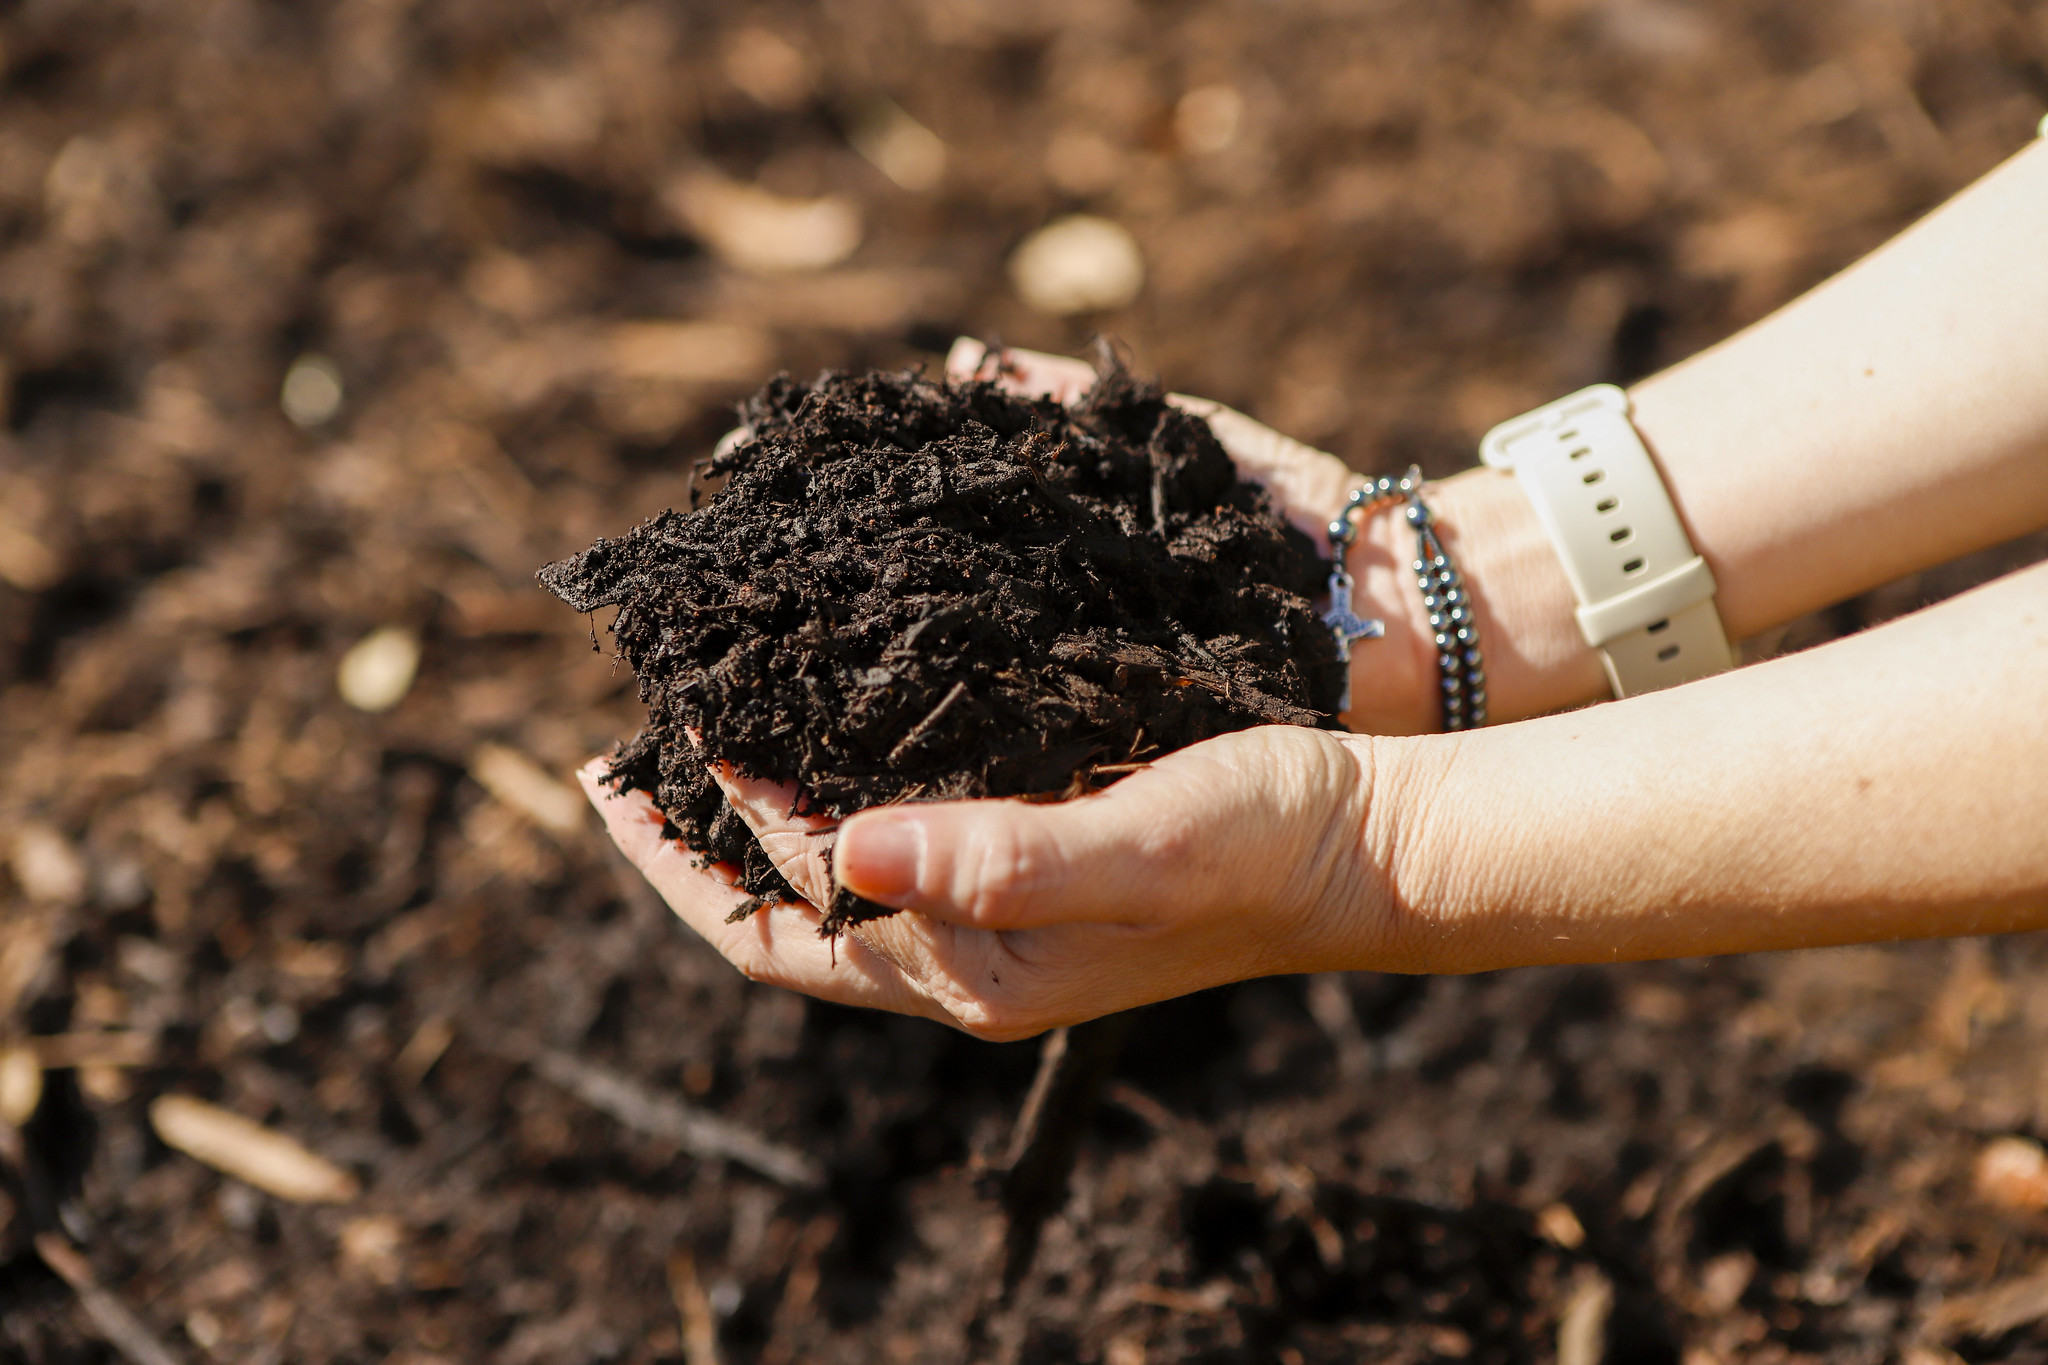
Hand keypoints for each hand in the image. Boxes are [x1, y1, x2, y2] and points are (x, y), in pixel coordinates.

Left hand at [578, 341, 1435, 1035]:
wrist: (1364, 841)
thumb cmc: (1263, 842)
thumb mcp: (1135, 846)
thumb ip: (997, 859)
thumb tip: (842, 851)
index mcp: (974, 965)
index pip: (778, 930)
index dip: (682, 861)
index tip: (618, 765)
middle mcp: (971, 951)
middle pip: (784, 914)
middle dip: (691, 844)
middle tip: (619, 755)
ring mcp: (1001, 908)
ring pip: (834, 872)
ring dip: (756, 812)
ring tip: (694, 731)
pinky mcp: (1035, 854)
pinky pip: (897, 834)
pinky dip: (835, 784)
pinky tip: (825, 726)